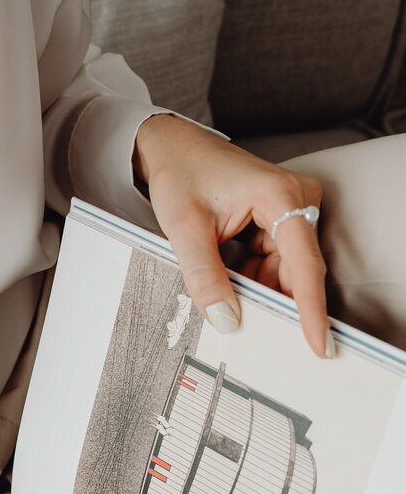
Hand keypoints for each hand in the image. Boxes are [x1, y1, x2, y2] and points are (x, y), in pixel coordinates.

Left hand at [134, 114, 330, 357]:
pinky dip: (255, 280)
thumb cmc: (180, 175)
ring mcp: (290, 210)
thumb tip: (226, 321)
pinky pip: (275, 264)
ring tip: (230, 300)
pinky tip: (233, 285)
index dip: (311, 310)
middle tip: (261, 338)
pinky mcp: (278, 221)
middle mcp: (295, 200)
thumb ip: (205, 278)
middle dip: (278, 303)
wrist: (172, 147)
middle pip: (298, 270)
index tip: (320, 346)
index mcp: (280, 196)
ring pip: (286, 271)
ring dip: (260, 291)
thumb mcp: (185, 230)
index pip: (304, 264)